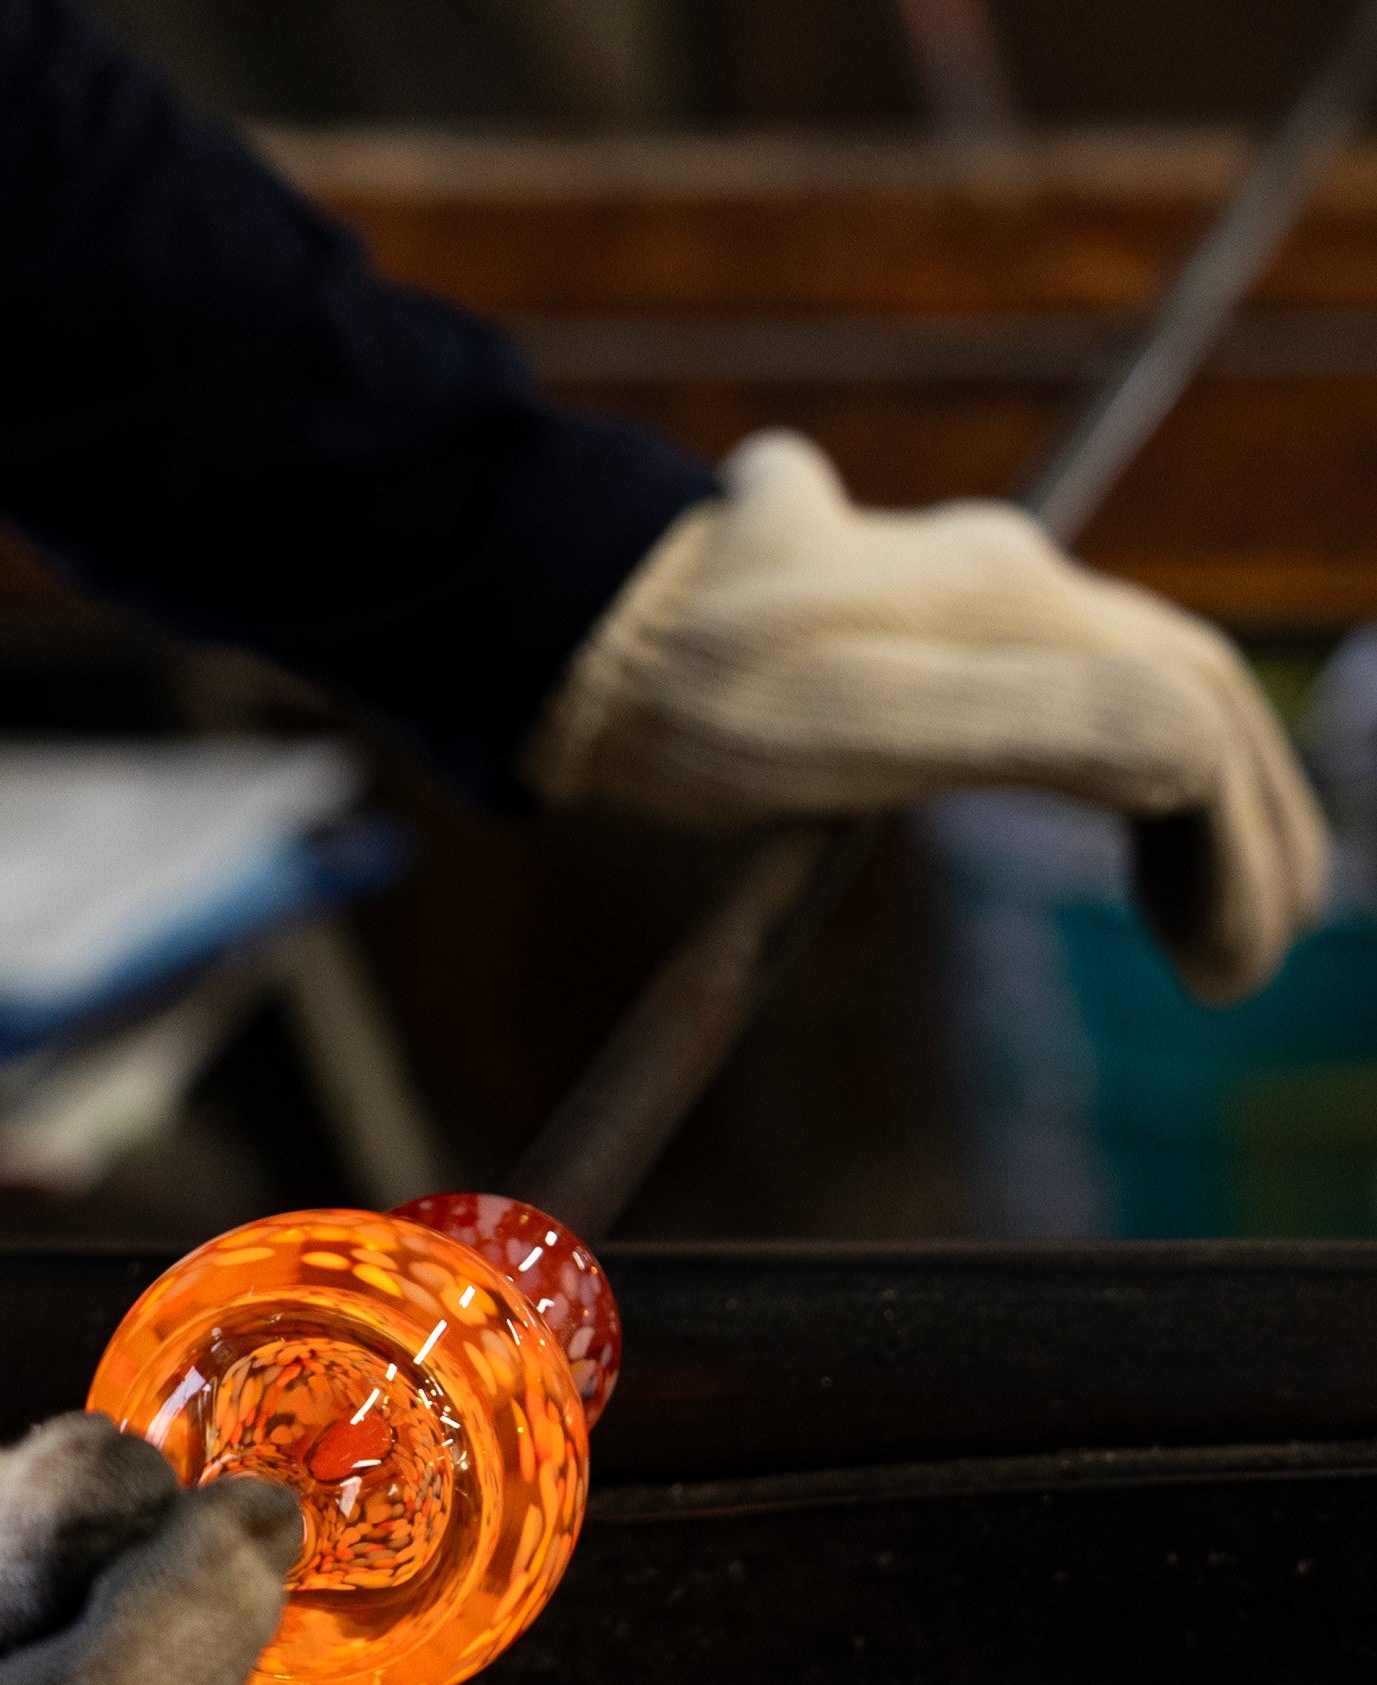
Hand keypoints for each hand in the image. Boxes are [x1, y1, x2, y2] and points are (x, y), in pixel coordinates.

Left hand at [530, 430, 1329, 1003]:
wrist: (573, 630)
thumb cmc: (700, 694)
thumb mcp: (859, 719)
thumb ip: (1028, 723)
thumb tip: (1194, 750)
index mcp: (1018, 601)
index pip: (1197, 711)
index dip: (1240, 844)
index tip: (1225, 976)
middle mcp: (1006, 580)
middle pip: (1180, 694)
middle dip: (1232, 832)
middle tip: (1227, 970)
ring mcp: (953, 596)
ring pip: (1123, 689)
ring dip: (1178, 802)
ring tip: (1184, 926)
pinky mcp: (900, 625)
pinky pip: (1052, 688)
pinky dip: (1105, 766)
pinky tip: (1112, 821)